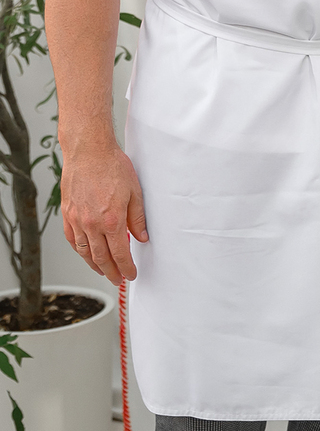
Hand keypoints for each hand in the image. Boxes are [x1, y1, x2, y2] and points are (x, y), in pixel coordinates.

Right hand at [61, 143, 147, 284]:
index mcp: (111, 220)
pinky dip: (79, 250)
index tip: (131, 274)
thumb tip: (142, 237)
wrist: (88, 151)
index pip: (120, 254)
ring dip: (94, 265)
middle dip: (111, 272)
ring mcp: (76, 219)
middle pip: (101, 258)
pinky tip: (86, 254)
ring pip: (84, 251)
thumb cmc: (112, 167)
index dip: (126, 267)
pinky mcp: (67, 213)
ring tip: (103, 271)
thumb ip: (137, 219)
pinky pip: (72, 239)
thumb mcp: (134, 193)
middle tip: (118, 279)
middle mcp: (91, 223)